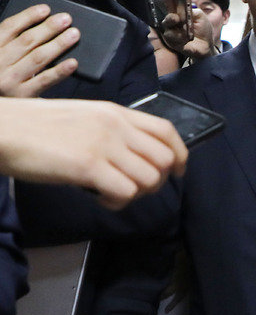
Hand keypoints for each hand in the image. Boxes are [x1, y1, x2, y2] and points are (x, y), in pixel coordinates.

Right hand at [0, 4, 78, 96]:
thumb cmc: (0, 77)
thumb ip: (10, 44)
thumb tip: (40, 26)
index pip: (9, 27)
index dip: (29, 16)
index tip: (46, 8)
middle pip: (27, 41)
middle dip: (49, 27)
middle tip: (67, 19)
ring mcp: (10, 81)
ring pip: (38, 57)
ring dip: (58, 44)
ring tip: (73, 35)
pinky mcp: (22, 96)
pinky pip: (44, 80)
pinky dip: (60, 70)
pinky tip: (73, 62)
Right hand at [0, 98, 187, 208]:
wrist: (3, 129)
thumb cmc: (36, 128)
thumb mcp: (83, 118)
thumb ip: (111, 131)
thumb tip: (132, 157)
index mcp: (115, 112)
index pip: (166, 130)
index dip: (180, 154)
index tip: (177, 172)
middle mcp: (116, 125)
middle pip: (165, 158)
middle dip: (157, 180)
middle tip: (133, 188)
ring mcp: (104, 144)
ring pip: (150, 178)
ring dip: (137, 193)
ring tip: (111, 192)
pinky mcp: (88, 166)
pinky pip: (126, 192)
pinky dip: (118, 202)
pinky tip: (99, 198)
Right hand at [161, 0, 215, 59]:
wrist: (207, 45)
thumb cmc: (203, 29)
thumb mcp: (201, 16)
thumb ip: (191, 10)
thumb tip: (181, 11)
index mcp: (180, 12)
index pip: (171, 1)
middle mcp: (174, 20)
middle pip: (167, 12)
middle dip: (169, 11)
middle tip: (175, 15)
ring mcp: (172, 30)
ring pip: (167, 24)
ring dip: (174, 24)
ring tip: (181, 26)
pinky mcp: (172, 41)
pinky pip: (170, 37)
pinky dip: (178, 36)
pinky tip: (185, 38)